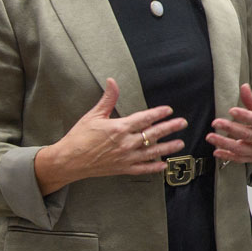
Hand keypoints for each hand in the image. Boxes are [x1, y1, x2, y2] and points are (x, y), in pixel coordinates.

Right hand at [34, 79, 187, 193]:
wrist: (68, 160)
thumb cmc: (79, 137)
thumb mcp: (93, 115)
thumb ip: (108, 99)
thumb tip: (112, 81)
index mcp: (119, 128)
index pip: (144, 118)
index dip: (158, 113)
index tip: (168, 110)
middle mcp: (125, 143)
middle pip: (153, 134)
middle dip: (170, 128)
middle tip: (182, 123)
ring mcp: (126, 157)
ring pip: (152, 152)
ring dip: (168, 147)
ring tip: (180, 143)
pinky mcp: (123, 169)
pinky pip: (143, 168)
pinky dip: (154, 167)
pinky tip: (163, 165)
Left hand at [209, 83, 251, 164]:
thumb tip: (244, 87)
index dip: (245, 116)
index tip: (232, 110)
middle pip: (247, 135)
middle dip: (230, 128)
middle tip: (216, 122)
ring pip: (241, 149)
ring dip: (225, 144)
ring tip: (211, 137)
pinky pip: (240, 159)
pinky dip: (227, 156)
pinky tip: (217, 152)